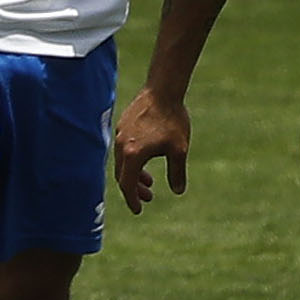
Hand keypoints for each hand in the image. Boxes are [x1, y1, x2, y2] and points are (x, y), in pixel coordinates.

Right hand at [111, 85, 188, 209]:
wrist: (163, 90)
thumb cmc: (173, 120)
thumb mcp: (179, 150)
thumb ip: (177, 173)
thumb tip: (178, 191)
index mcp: (133, 155)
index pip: (127, 185)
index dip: (132, 200)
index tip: (139, 210)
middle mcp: (121, 147)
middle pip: (123, 176)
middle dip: (134, 189)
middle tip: (149, 197)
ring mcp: (120, 135)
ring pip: (123, 163)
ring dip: (135, 174)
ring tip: (151, 180)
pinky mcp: (123, 126)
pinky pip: (124, 150)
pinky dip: (133, 160)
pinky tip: (147, 158)